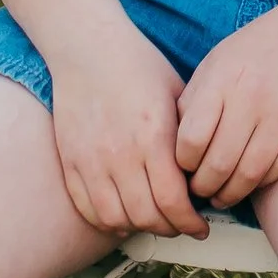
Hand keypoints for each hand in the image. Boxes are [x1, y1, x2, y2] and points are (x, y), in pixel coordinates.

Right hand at [47, 24, 205, 238]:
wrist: (88, 47)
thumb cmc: (139, 67)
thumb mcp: (177, 96)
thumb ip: (191, 137)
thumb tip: (207, 173)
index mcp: (153, 138)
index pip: (174, 201)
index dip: (190, 222)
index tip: (201, 226)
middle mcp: (121, 154)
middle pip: (147, 216)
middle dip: (170, 229)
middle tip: (181, 227)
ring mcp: (91, 160)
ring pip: (116, 219)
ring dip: (139, 228)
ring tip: (154, 223)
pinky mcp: (71, 160)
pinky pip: (87, 207)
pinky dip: (107, 221)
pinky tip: (123, 217)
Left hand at [173, 0, 277, 209]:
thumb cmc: (259, 46)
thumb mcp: (218, 61)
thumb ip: (196, 99)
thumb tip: (173, 146)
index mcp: (221, 78)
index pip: (190, 138)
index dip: (182, 163)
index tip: (182, 169)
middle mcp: (250, 97)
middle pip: (218, 164)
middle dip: (203, 187)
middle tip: (200, 192)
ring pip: (249, 174)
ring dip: (231, 194)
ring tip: (222, 196)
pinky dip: (260, 183)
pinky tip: (250, 182)